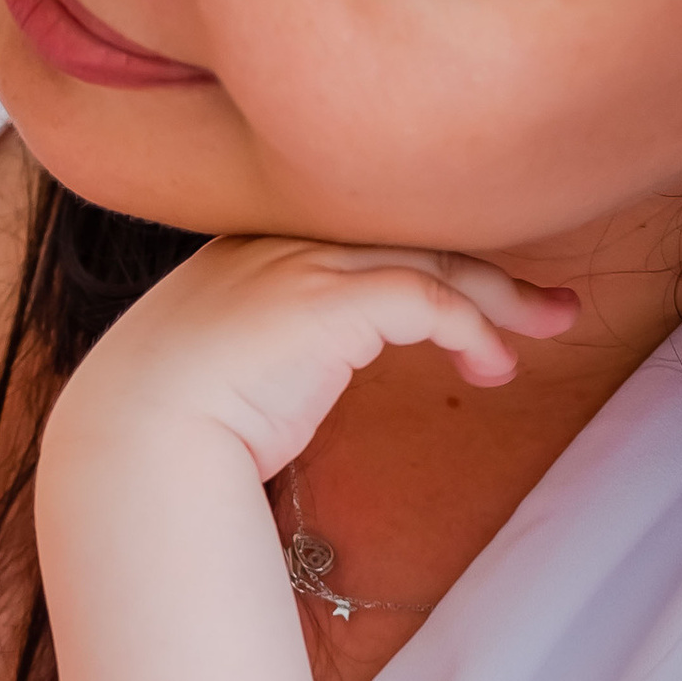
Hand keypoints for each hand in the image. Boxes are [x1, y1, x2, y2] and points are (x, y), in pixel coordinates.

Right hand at [43, 234, 578, 492]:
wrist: (129, 443)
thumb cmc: (163, 426)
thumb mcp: (222, 366)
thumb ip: (272, 348)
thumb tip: (304, 377)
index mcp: (250, 250)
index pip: (362, 237)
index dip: (429, 260)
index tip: (474, 295)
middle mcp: (277, 240)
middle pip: (408, 236)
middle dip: (489, 269)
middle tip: (552, 304)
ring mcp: (300, 263)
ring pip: (430, 260)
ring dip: (500, 298)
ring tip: (552, 325)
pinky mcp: (326, 299)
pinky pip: (426, 299)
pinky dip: (470, 328)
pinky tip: (492, 365)